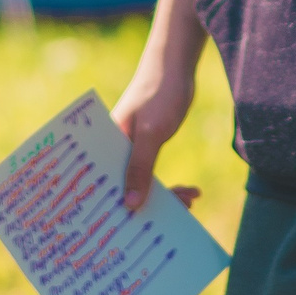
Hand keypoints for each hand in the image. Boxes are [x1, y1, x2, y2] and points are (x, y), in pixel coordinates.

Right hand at [112, 47, 200, 211]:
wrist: (175, 66)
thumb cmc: (158, 92)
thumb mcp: (152, 134)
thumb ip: (140, 168)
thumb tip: (130, 205)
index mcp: (105, 147)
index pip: (105, 185)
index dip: (117, 208)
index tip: (135, 228)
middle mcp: (114, 151)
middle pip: (124, 189)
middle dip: (147, 207)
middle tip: (175, 217)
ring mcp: (131, 150)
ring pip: (142, 184)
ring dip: (165, 197)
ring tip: (190, 203)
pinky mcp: (147, 148)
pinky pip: (153, 175)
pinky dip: (170, 186)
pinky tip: (190, 193)